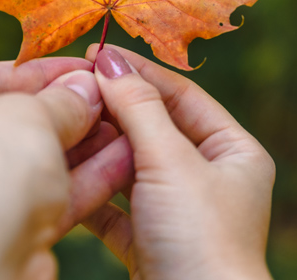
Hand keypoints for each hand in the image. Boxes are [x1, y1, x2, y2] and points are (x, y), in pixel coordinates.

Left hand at [0, 57, 133, 279]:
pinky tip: (125, 158)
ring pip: (37, 164)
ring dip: (84, 145)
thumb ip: (61, 100)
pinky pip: (49, 199)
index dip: (39, 71)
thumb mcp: (26, 114)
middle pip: (13, 123)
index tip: (83, 66)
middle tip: (108, 94)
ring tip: (127, 124)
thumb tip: (85, 87)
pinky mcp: (3, 236)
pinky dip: (86, 180)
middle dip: (67, 110)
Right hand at [85, 45, 275, 279]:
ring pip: (132, 167)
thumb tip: (109, 60)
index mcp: (235, 153)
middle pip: (155, 129)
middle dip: (114, 111)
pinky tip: (65, 174)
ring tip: (62, 124)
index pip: (182, 96)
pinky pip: (117, 207)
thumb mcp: (171, 163)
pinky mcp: (151, 242)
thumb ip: (139, 109)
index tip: (97, 53)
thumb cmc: (200, 239)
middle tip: (71, 86)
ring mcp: (180, 212)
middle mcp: (211, 179)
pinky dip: (92, 191)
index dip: (140, 73)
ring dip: (99, 149)